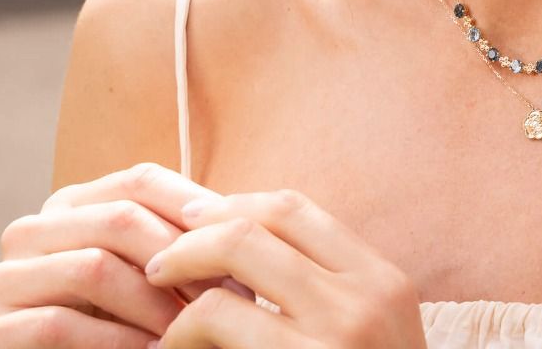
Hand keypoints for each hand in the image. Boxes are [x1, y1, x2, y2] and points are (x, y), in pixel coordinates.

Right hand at [0, 163, 248, 347]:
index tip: (242, 239)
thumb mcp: (149, 270)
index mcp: (72, 202)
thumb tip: (245, 215)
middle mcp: (30, 230)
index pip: (140, 180)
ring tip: (193, 326)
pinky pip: (58, 326)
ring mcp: (2, 280)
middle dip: (180, 256)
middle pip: (119, 219)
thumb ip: (181, 237)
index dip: (195, 207)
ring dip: (152, 303)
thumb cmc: (123, 320)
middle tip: (226, 292)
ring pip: (93, 268)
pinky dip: (113, 342)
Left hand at [142, 187, 426, 347]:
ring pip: (232, 278)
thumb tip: (240, 246)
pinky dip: (182, 338)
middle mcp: (363, 299)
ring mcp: (335, 338)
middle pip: (259, 229)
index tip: (194, 219)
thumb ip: (327, 292)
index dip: (236, 206)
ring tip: (160, 322)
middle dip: (194, 238)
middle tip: (158, 263)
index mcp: (383, 280)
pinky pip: (221, 330)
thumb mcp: (371, 336)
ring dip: (181, 294)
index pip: (296, 209)